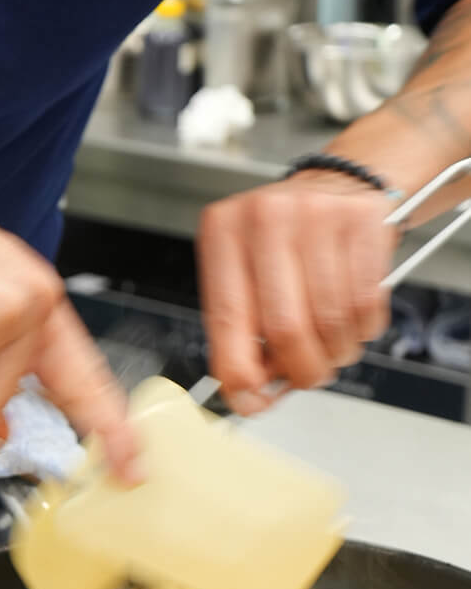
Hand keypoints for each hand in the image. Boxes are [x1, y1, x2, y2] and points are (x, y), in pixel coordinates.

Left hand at [197, 173, 397, 413]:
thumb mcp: (243, 274)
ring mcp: (316, 215)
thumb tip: (248, 394)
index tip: (248, 399)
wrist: (334, 188)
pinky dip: (360, 330)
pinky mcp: (362, 223)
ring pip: (329, 321)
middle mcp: (264, 218)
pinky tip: (349, 320)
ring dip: (333, 353)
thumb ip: (240, 332)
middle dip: (298, 370)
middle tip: (304, 377)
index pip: (225, 317)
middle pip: (284, 327)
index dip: (239, 371)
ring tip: (328, 344)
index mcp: (222, 232)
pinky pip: (365, 305)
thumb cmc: (281, 242)